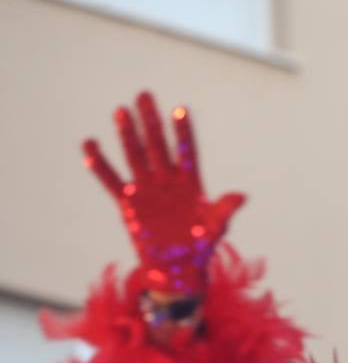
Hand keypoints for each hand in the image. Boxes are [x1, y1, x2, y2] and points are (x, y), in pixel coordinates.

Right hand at [83, 91, 242, 292]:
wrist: (177, 267)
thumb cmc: (200, 245)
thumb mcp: (216, 227)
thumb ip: (225, 209)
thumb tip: (242, 196)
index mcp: (191, 183)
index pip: (186, 151)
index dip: (183, 132)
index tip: (180, 109)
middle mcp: (167, 181)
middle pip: (158, 145)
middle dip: (152, 121)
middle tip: (144, 95)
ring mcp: (146, 189)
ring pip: (136, 156)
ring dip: (128, 135)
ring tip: (121, 111)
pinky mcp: (128, 203)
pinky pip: (111, 181)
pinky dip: (101, 166)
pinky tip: (90, 147)